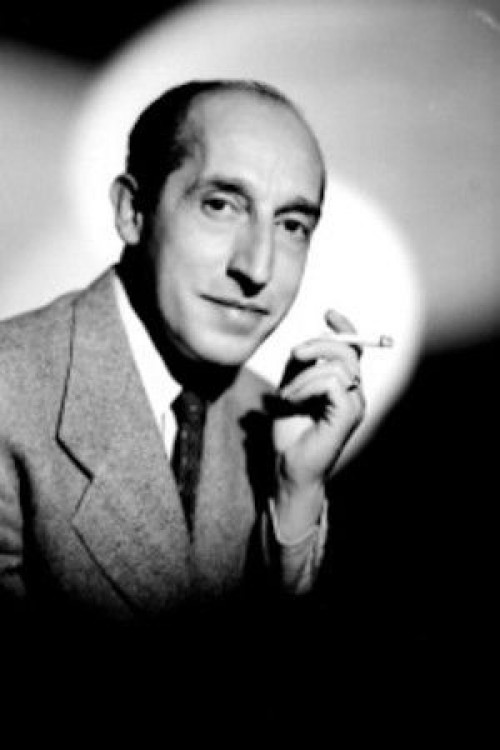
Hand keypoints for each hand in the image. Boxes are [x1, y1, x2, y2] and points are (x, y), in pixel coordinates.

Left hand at [272, 309, 365, 538]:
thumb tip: (304, 347)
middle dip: (318, 344)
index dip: (345, 327)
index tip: (328, 312)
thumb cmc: (288, 433)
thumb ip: (300, 368)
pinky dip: (307, 386)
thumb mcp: (290, 389)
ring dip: (304, 375)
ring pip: (338, 366)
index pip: (354, 349)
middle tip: (293, 356)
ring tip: (285, 395)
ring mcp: (354, 406)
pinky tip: (291, 400)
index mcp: (343, 386)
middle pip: (349, 351)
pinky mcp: (347, 416)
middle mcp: (354, 394)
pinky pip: (332, 383)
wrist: (287, 467)